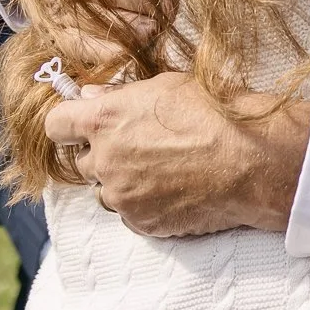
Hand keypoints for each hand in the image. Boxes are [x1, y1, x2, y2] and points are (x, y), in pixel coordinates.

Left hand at [44, 72, 309, 237]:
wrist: (253, 160)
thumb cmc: (216, 113)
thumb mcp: (167, 86)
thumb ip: (120, 95)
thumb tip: (91, 98)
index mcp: (104, 120)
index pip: (56, 124)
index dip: (68, 124)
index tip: (80, 125)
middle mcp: (104, 160)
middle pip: (81, 161)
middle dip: (103, 155)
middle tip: (139, 148)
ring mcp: (121, 196)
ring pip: (108, 190)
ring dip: (125, 182)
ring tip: (165, 171)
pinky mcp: (141, 223)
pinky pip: (132, 213)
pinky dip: (146, 204)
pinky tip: (176, 190)